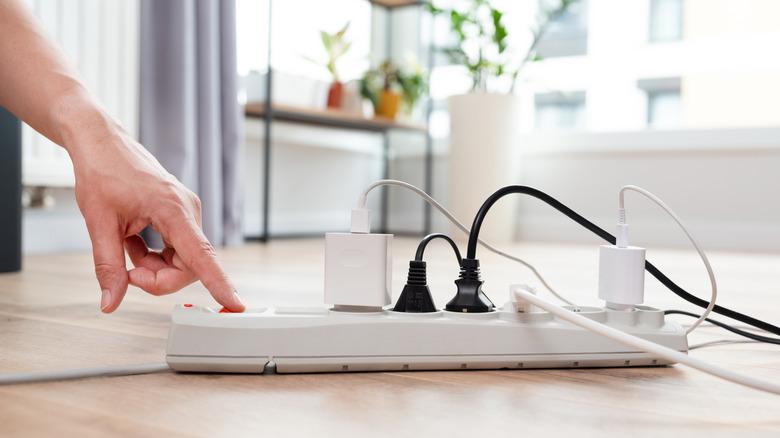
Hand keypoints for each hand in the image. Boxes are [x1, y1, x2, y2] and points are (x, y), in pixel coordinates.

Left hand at [63, 105, 244, 312]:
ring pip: (182, 259)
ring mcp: (186, 212)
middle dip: (160, 279)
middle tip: (128, 274)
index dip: (218, 282)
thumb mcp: (98, 223)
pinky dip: (154, 255)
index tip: (235, 303)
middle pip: (190, 266)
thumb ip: (108, 266)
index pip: (201, 255)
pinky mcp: (180, 214)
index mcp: (172, 210)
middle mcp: (187, 210)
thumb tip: (110, 302)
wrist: (101, 142)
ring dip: (154, 266)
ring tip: (125, 248)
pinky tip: (133, 240)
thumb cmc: (102, 172)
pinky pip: (176, 248)